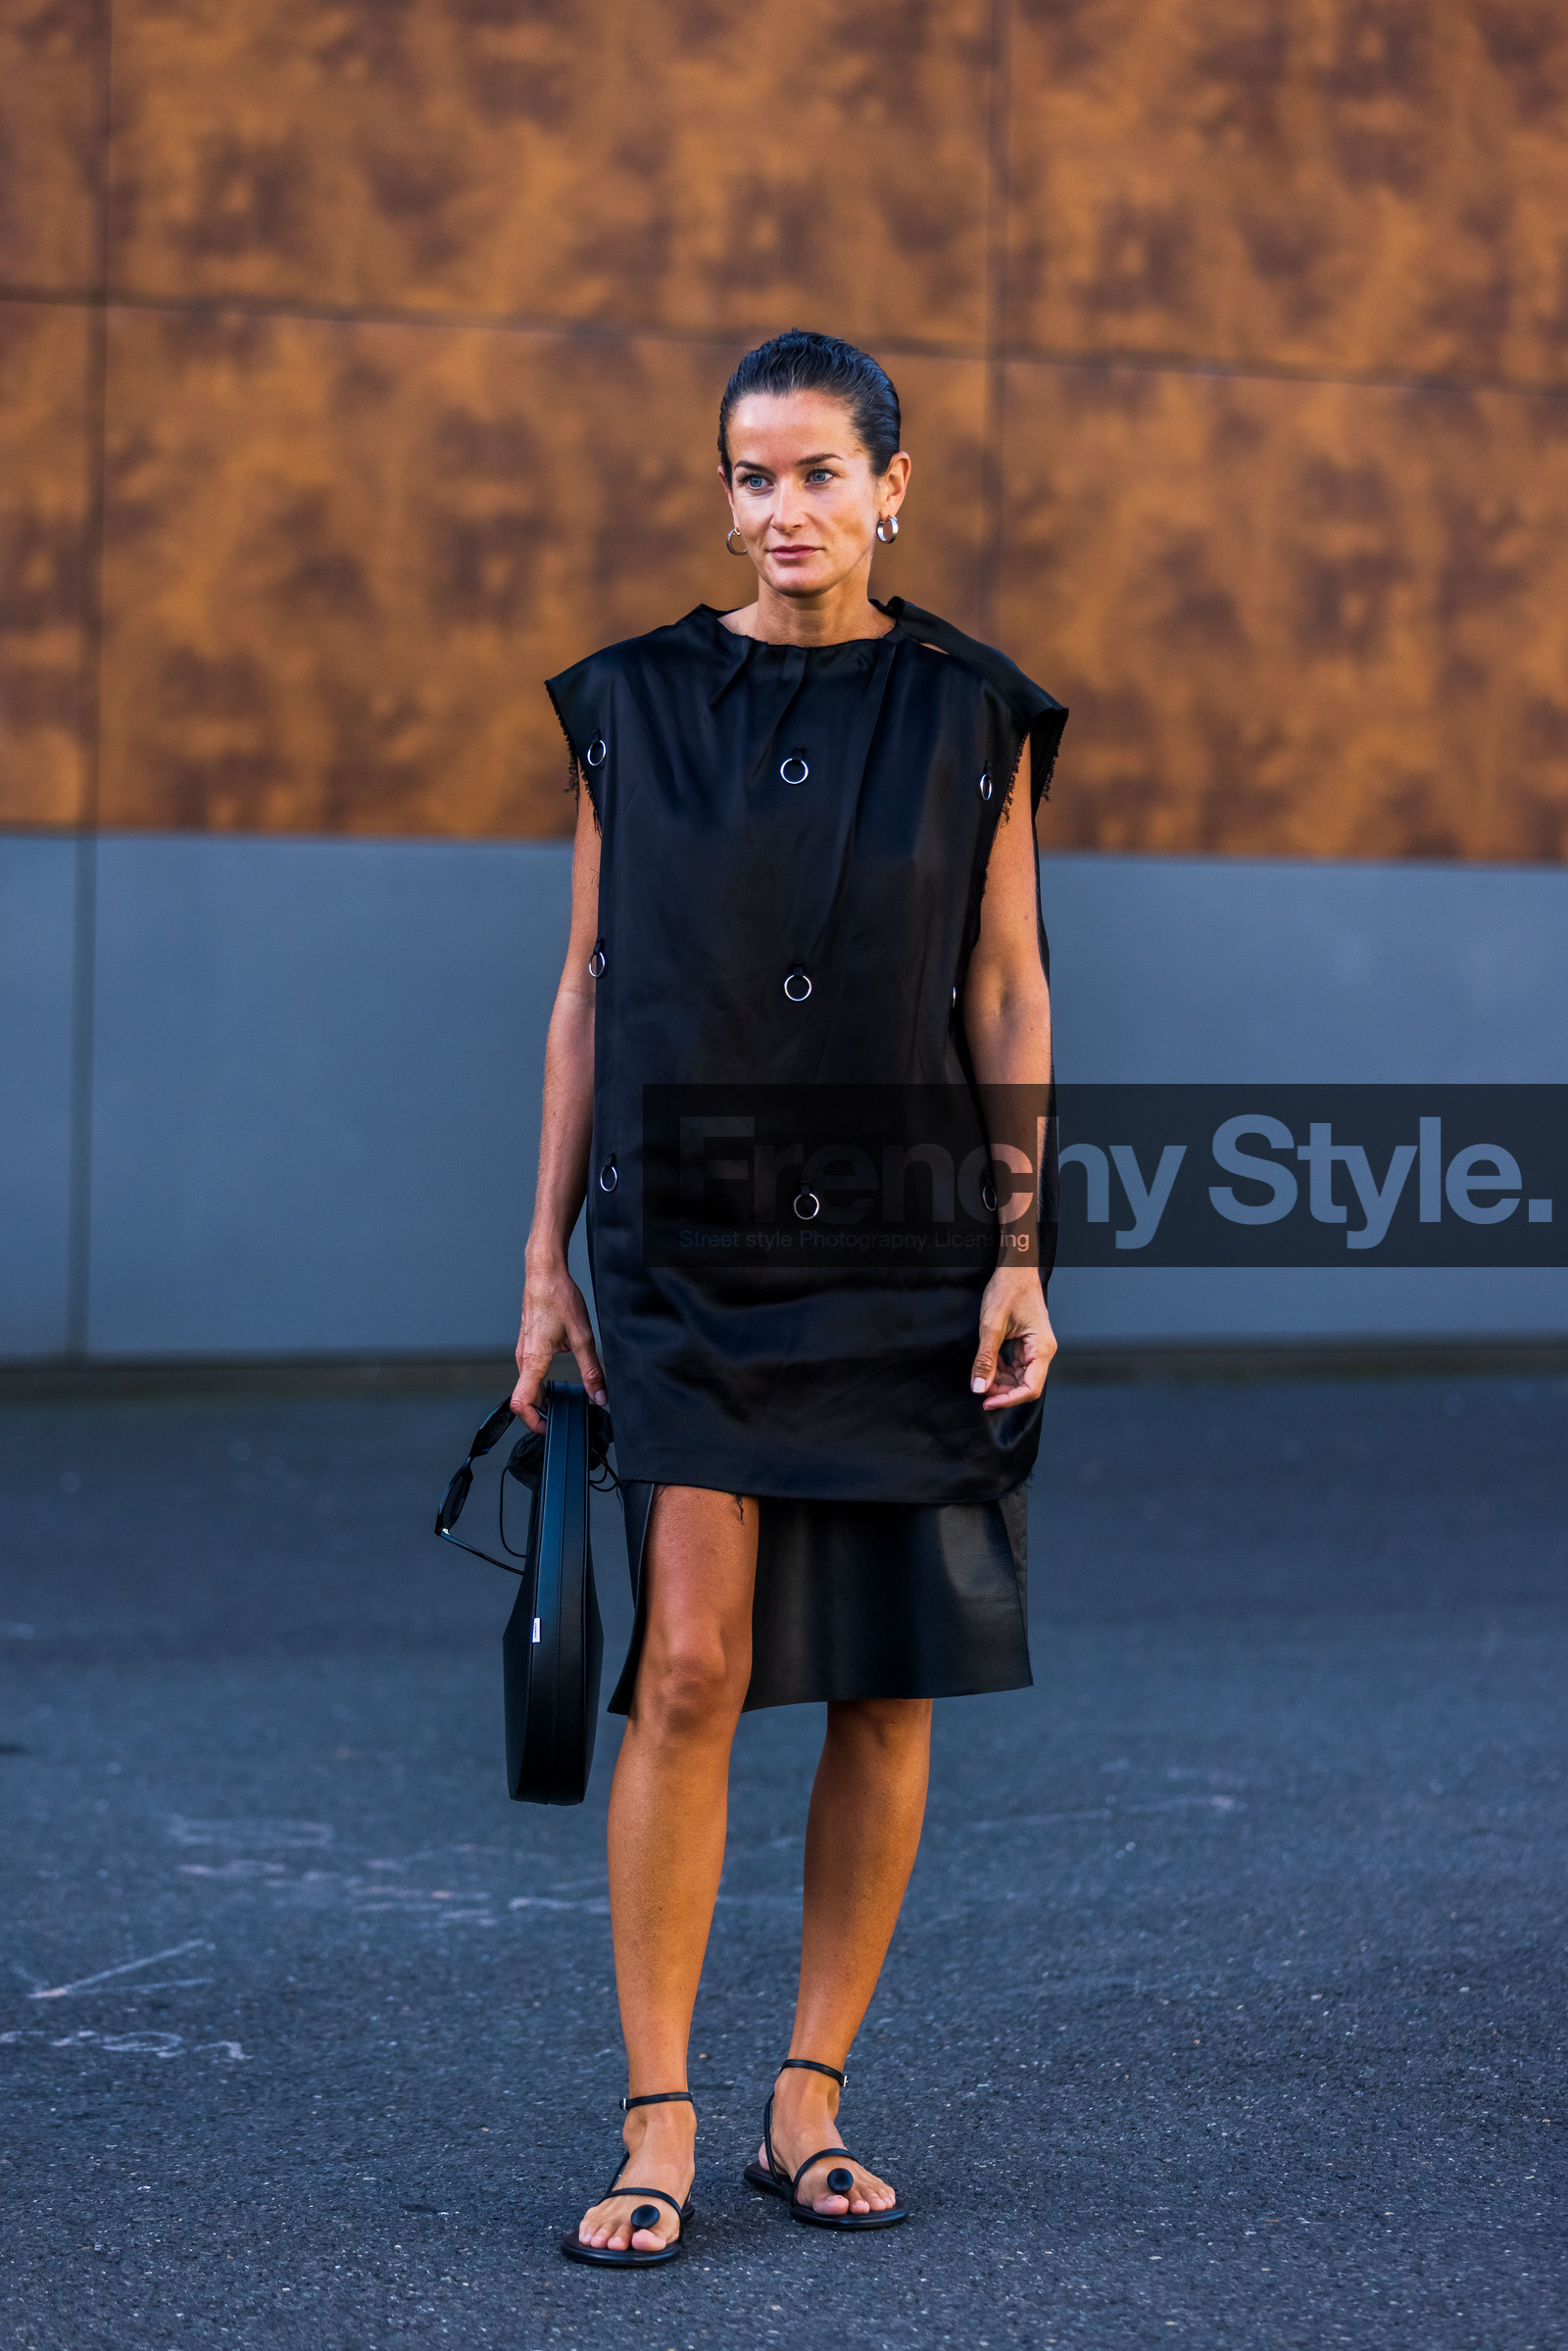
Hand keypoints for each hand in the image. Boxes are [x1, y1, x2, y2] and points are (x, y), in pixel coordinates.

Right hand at [513, 1257, 606, 1431]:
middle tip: (567, 1417)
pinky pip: (531, 1373)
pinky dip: (542, 1384)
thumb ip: (591, 1370)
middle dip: (543, 1413)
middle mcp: (523, 1359)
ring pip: (528, 1386)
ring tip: (568, 1401)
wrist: (543, 1273)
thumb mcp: (583, 1337)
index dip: (533, 1422)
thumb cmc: (558, 1298)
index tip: (551, 1428)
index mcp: (533, 1360)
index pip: (521, 1403)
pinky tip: (561, 1380)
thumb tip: (599, 1397)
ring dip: (544, 1399)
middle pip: (526, 1399)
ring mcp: (524, 1352)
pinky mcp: (528, 1346)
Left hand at [970, 1267, 1054, 1410]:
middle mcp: (1043, 1351)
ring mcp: (1036, 1349)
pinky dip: (1002, 1371)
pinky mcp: (1028, 1345)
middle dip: (1002, 1392)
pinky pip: (1017, 1367)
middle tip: (979, 1389)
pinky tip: (989, 1366)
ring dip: (1001, 1382)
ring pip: (1020, 1378)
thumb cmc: (1008, 1290)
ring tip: (981, 1377)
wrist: (1015, 1269)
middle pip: (1026, 1385)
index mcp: (1041, 1348)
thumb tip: (979, 1387)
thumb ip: (985, 1359)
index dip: (1008, 1400)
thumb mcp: (991, 1326)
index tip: (986, 1402)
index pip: (1030, 1388)